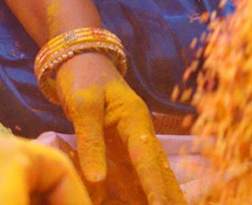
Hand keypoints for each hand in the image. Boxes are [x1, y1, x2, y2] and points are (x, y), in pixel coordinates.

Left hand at [54, 53, 184, 204]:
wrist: (79, 60)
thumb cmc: (82, 78)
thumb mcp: (83, 104)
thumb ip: (91, 140)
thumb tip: (97, 178)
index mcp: (135, 119)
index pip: (147, 157)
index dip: (155, 185)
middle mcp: (140, 133)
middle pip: (160, 169)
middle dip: (171, 194)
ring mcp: (134, 141)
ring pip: (154, 173)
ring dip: (165, 194)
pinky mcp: (124, 148)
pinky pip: (138, 174)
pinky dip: (147, 190)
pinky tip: (155, 201)